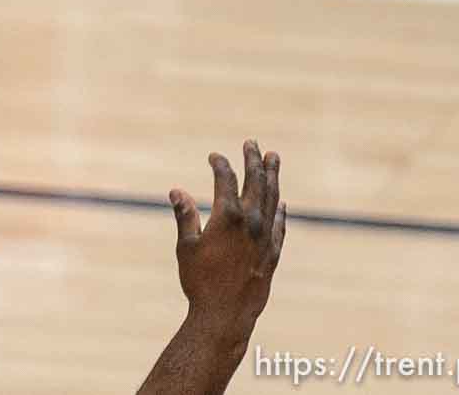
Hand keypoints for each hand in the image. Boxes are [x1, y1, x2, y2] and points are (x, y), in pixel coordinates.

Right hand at [171, 141, 285, 336]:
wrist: (225, 315)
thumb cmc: (199, 281)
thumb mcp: (185, 246)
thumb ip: (184, 215)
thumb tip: (177, 191)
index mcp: (227, 217)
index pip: (227, 179)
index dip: (220, 164)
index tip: (214, 157)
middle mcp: (251, 223)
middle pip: (256, 183)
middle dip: (254, 161)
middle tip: (253, 143)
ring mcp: (265, 238)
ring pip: (273, 199)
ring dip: (272, 177)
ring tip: (273, 159)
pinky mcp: (273, 255)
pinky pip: (280, 226)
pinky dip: (280, 211)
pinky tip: (282, 203)